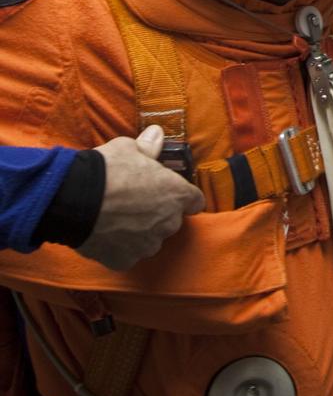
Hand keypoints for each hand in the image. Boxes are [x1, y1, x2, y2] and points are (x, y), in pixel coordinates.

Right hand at [78, 126, 204, 270]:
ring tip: (117, 219)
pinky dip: (120, 247)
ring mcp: (147, 245)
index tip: (170, 192)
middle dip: (158, 213)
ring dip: (140, 232)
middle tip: (135, 202)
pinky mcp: (125, 260)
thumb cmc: (108, 170)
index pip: (195, 201)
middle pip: (171, 221)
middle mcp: (168, 223)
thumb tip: (157, 134)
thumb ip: (148, 146)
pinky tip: (105, 233)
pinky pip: (128, 254)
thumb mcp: (129, 148)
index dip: (183, 196)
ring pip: (150, 240)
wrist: (75, 200)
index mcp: (176, 194)